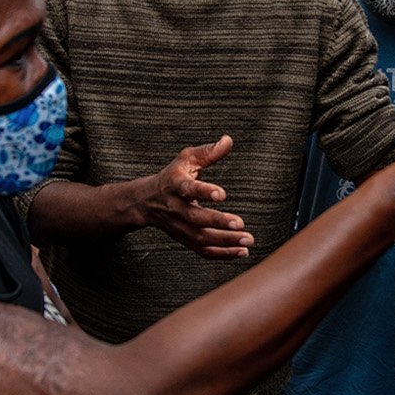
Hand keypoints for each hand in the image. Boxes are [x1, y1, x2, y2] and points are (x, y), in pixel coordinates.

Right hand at [139, 136, 254, 258]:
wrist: (146, 201)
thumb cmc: (172, 176)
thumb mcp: (186, 159)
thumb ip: (208, 152)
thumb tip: (228, 140)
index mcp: (175, 185)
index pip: (188, 188)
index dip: (203, 191)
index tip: (222, 194)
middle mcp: (176, 208)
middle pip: (195, 218)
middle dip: (218, 222)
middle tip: (240, 223)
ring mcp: (180, 227)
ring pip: (201, 238)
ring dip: (225, 241)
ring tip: (248, 240)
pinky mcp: (185, 240)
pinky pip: (203, 250)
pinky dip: (222, 254)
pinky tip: (242, 252)